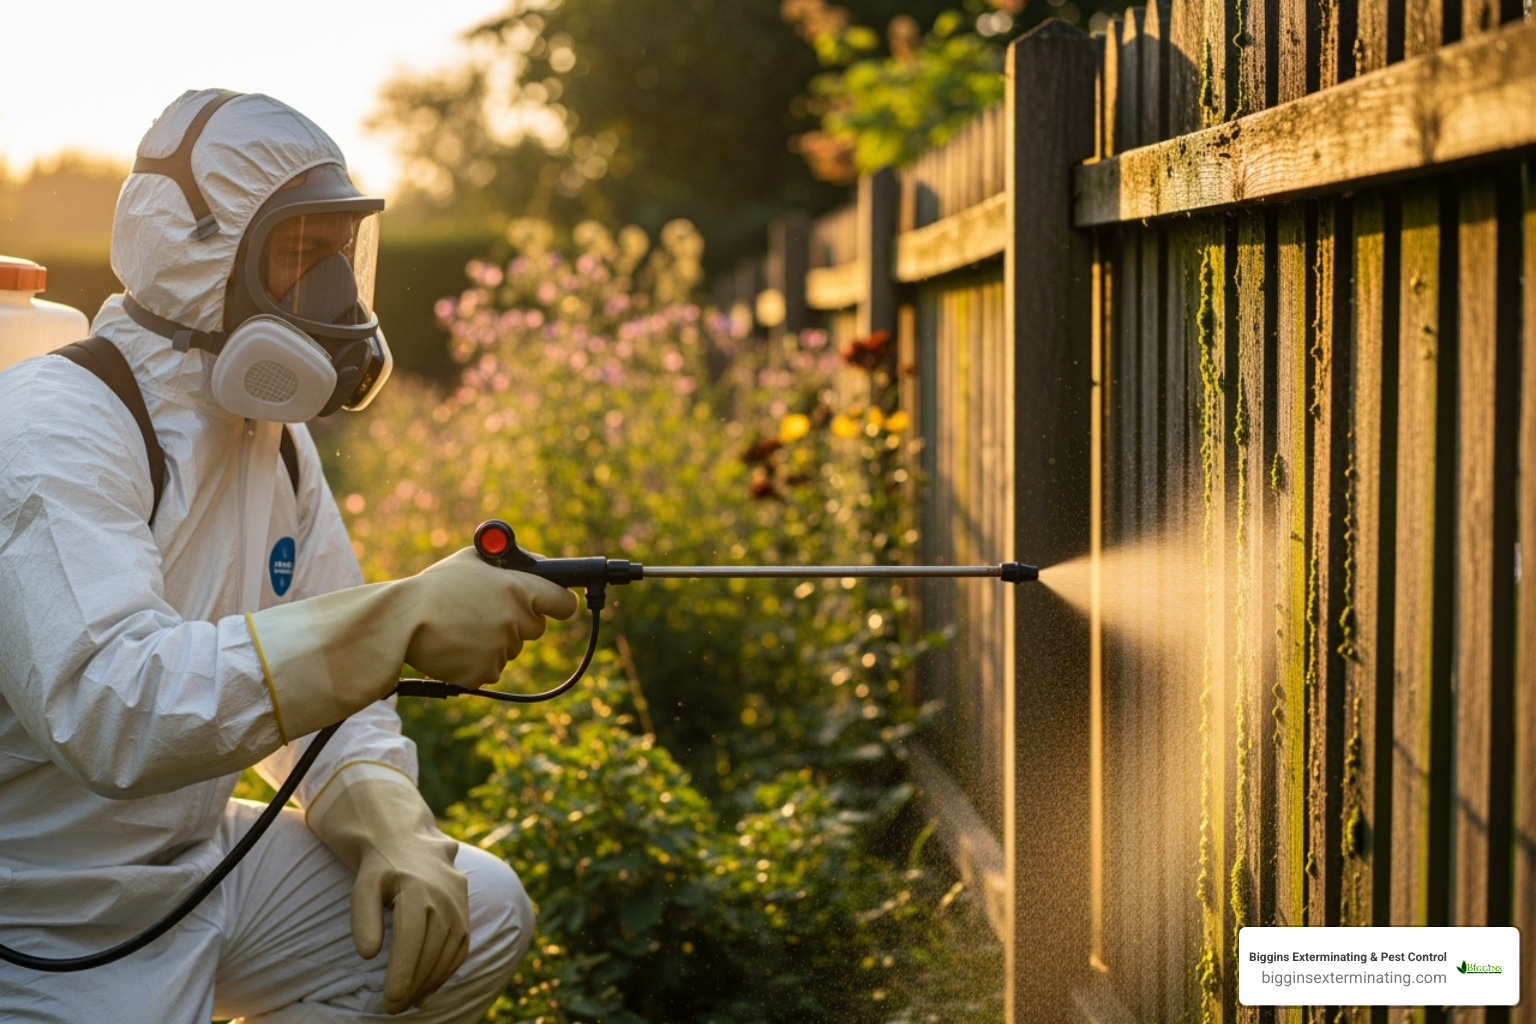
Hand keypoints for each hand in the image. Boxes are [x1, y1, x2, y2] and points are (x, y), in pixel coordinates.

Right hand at [247, 547, 579, 739]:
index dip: (557, 604)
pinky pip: (491, 668)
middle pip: (535, 628)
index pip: (562, 603)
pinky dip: (476, 661)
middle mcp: (515, 620)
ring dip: (493, 641)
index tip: (555, 605)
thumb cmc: (435, 586)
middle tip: (485, 612)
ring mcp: (501, 648)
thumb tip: (539, 565)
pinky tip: (455, 646)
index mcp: (518, 589)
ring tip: (460, 626)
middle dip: (517, 621)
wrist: (400, 622)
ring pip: (511, 648)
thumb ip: (509, 562)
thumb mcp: (473, 559)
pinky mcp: (484, 673)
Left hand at [350, 830, 468, 1012]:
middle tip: (393, 1008)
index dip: (403, 974)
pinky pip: (461, 948)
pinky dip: (447, 972)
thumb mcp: (362, 888)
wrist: (407, 840)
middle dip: (414, 985)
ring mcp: (459, 904)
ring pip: (448, 953)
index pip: (411, 940)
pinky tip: (429, 990)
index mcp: (416, 889)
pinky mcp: (465, 912)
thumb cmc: (380, 870)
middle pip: (431, 951)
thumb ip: (363, 919)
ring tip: (408, 1002)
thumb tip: (368, 953)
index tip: (389, 1000)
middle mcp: (444, 896)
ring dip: (430, 983)